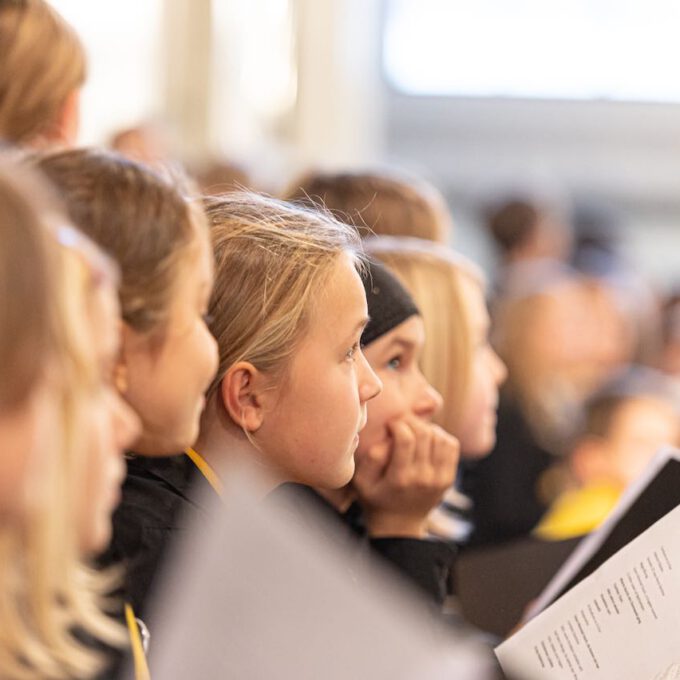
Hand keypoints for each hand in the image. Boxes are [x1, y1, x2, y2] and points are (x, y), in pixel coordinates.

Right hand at [353, 414, 458, 537]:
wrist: (399, 525)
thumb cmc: (376, 497)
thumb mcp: (362, 481)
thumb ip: (372, 457)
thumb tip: (389, 437)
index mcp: (400, 479)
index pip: (405, 439)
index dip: (397, 424)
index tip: (390, 425)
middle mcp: (423, 479)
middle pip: (424, 434)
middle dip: (411, 421)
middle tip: (401, 423)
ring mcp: (439, 479)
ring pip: (440, 437)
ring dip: (426, 428)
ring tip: (414, 432)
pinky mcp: (448, 478)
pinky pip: (451, 445)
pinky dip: (440, 436)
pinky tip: (427, 440)